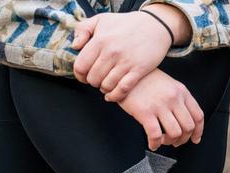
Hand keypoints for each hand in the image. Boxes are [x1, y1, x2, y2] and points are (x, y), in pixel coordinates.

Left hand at [72, 5, 192, 101]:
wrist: (154, 25)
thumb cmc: (127, 23)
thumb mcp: (101, 19)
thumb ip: (83, 29)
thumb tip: (75, 47)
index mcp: (99, 41)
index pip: (81, 66)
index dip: (79, 75)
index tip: (84, 76)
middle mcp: (111, 52)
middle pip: (93, 78)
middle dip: (92, 82)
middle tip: (97, 80)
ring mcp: (125, 62)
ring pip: (107, 86)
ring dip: (104, 89)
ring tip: (106, 85)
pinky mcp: (139, 70)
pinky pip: (123, 89)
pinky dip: (115, 96)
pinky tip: (112, 95)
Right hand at [117, 70, 203, 149]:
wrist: (124, 73)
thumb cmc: (145, 80)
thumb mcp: (168, 85)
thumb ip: (179, 100)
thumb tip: (185, 121)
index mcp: (181, 91)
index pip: (198, 116)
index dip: (198, 131)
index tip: (195, 139)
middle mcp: (173, 98)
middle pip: (188, 127)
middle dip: (183, 139)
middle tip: (176, 141)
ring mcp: (160, 105)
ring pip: (175, 133)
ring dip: (170, 142)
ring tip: (163, 141)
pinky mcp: (145, 112)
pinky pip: (156, 135)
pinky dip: (155, 144)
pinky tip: (153, 144)